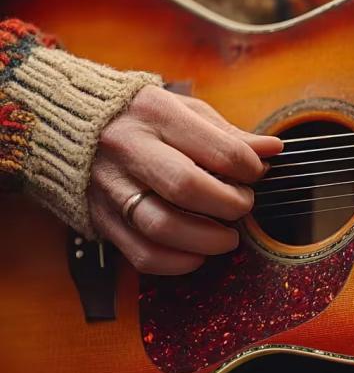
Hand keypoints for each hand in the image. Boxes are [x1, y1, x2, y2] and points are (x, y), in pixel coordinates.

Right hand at [88, 85, 282, 274]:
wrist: (61, 122)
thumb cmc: (138, 116)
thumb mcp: (183, 110)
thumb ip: (227, 134)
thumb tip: (272, 150)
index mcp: (155, 113)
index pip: (219, 150)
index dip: (249, 169)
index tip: (255, 173)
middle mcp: (128, 147)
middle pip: (188, 188)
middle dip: (230, 205)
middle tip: (243, 205)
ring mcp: (109, 185)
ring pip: (163, 226)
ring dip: (207, 240)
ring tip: (227, 237)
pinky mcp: (99, 216)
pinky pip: (141, 253)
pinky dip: (177, 262)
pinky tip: (197, 254)